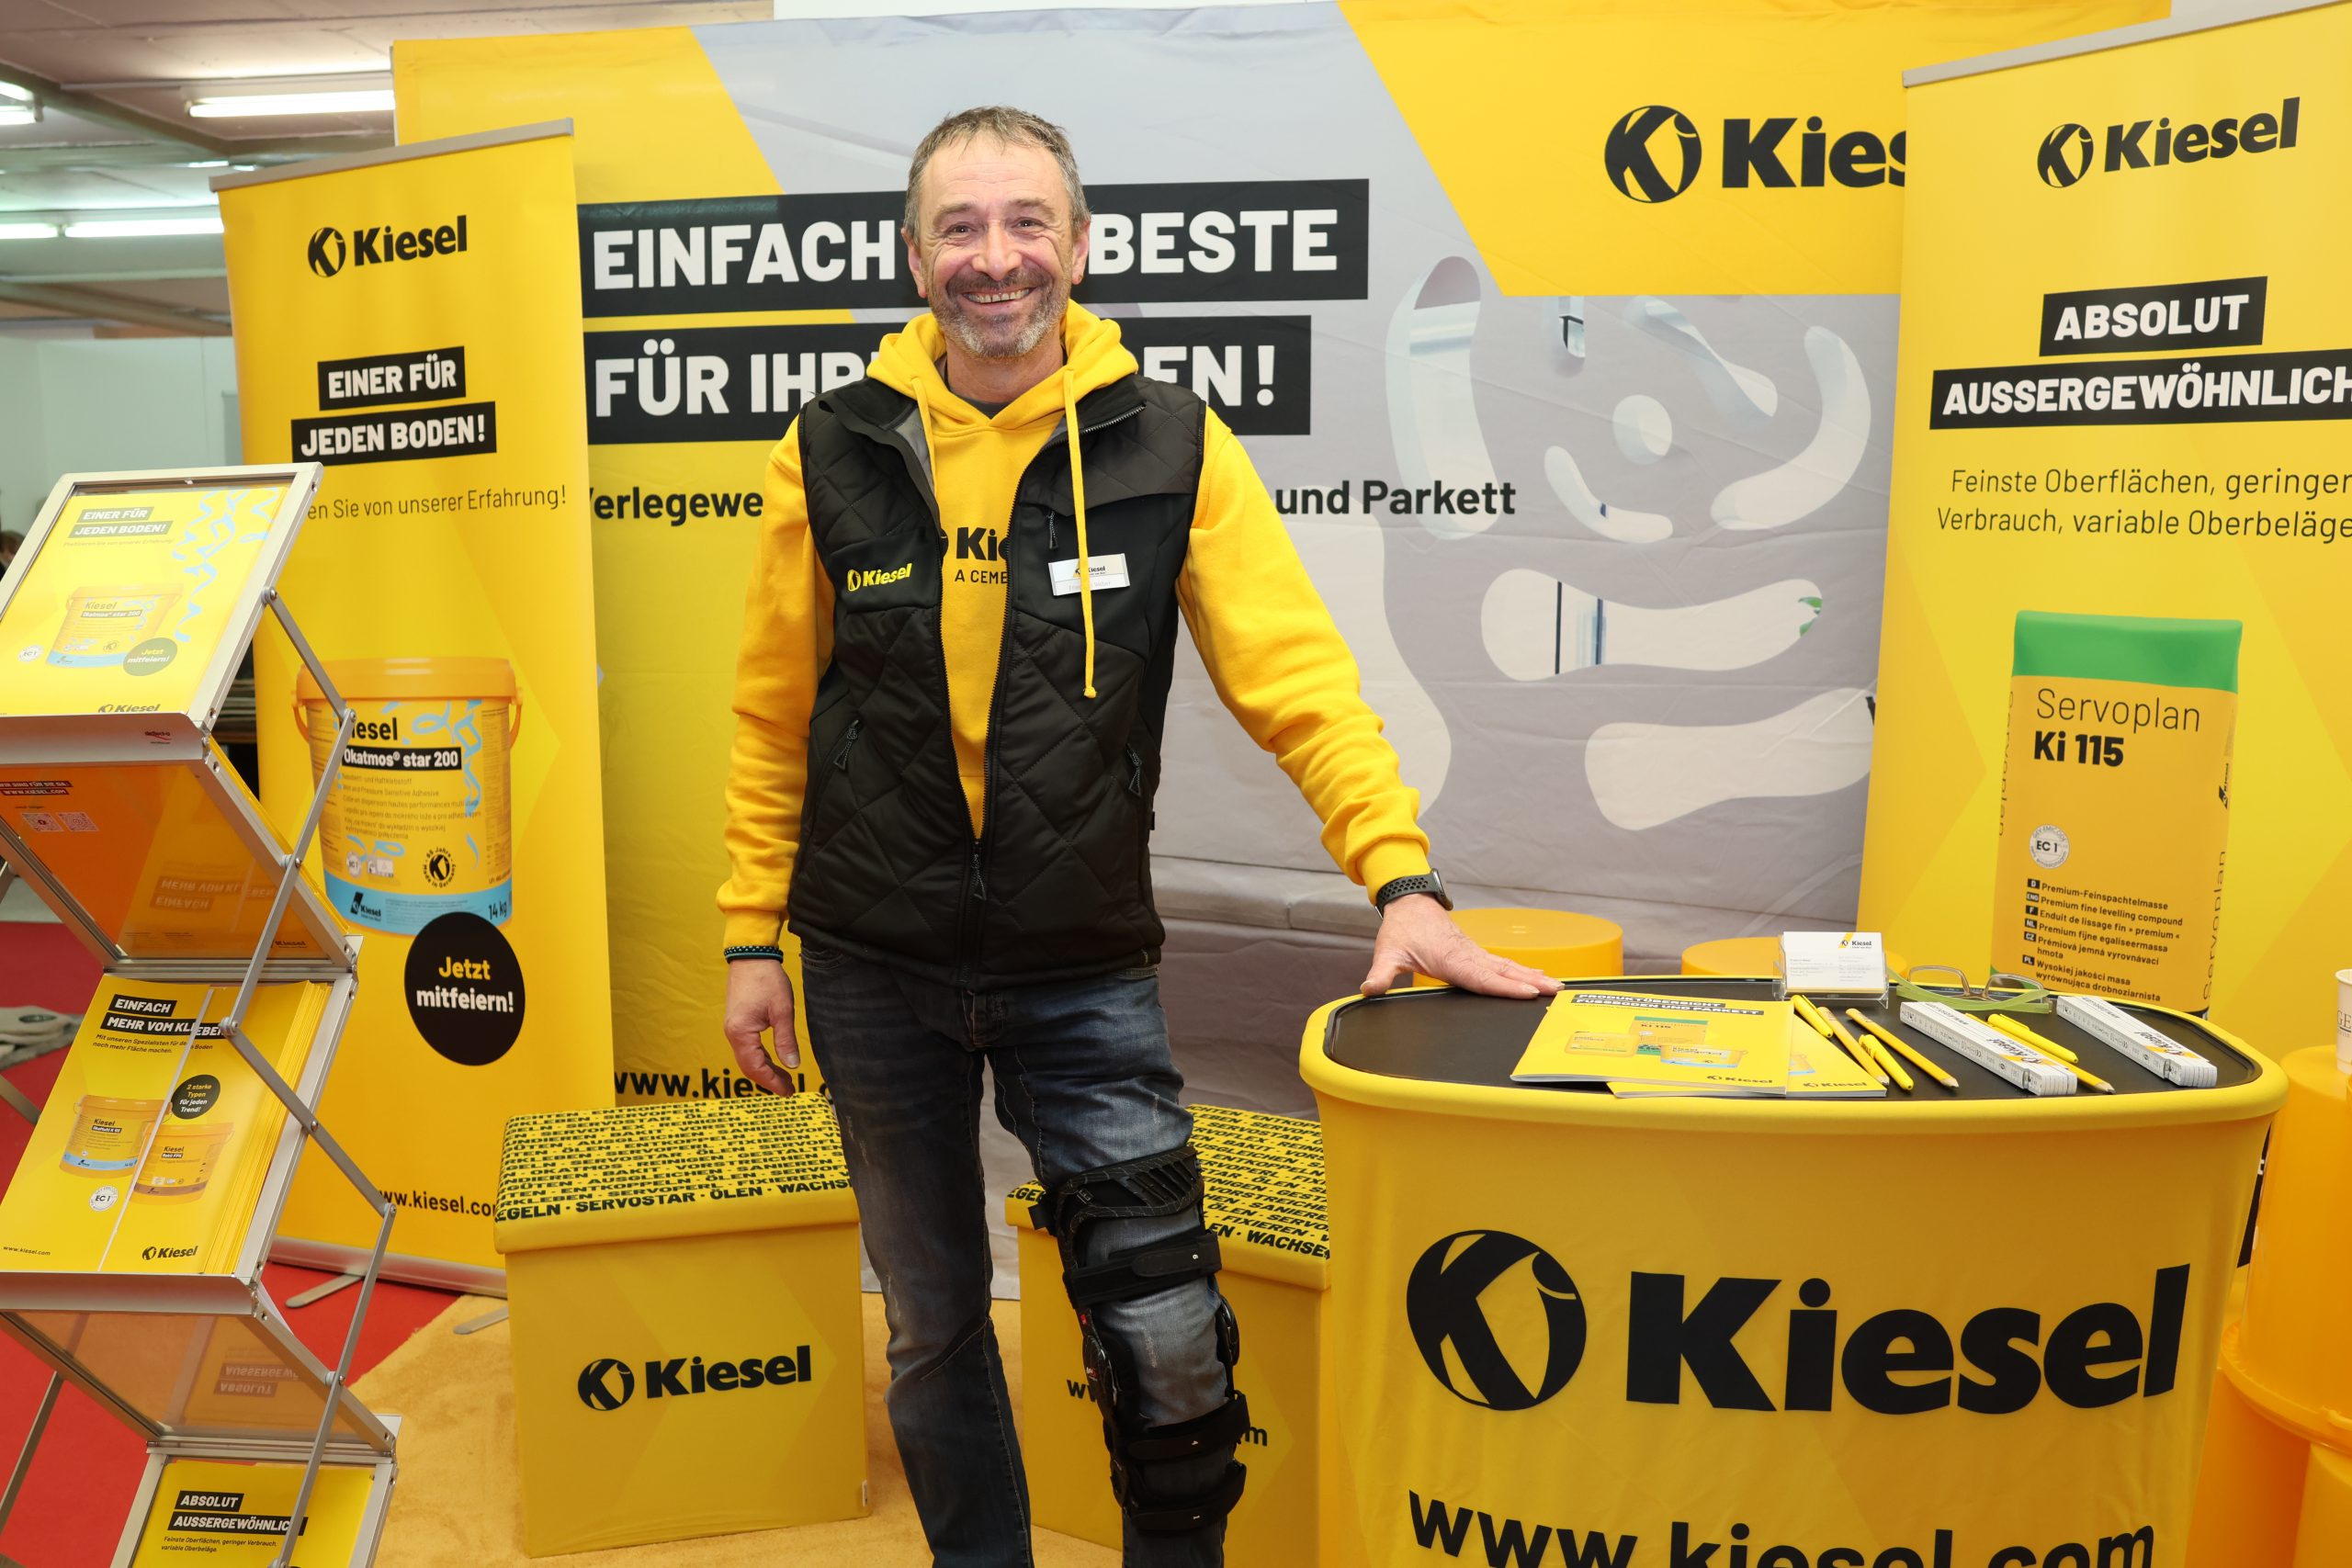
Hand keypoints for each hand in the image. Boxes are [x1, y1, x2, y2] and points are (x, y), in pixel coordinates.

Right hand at [723, 959, 800, 1095]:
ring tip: (785, 1078)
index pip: (756, 1067)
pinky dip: (760, 1058)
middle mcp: (733, 1034)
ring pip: (747, 1058)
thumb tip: (793, 1065)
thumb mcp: (782, 1010)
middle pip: (749, 1066)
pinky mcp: (737, 1023)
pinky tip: (774, 1061)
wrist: (751, 956)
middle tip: (789, 1089)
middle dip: (769, 1080)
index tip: (789, 1091)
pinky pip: (747, 1048)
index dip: (772, 1082)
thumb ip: (786, 1040)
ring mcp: (733, 1028)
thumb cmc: (767, 980)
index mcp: (741, 1033)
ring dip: (765, 1069)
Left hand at [1359, 896, 1561, 998]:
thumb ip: (1381, 974)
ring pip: (1507, 966)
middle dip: (1529, 982)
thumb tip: (1369, 990)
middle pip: (1502, 972)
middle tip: (1555, 991)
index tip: (1527, 992)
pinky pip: (1503, 962)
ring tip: (1555, 986)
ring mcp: (1474, 953)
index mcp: (1450, 959)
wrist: (1409, 902)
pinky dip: (1522, 969)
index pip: (1481, 978)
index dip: (1504, 987)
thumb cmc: (1401, 928)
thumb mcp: (1387, 952)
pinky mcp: (1475, 952)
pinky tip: (1537, 975)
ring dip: (1531, 976)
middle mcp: (1467, 955)